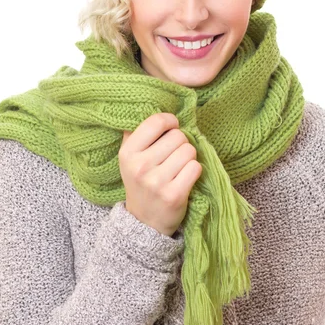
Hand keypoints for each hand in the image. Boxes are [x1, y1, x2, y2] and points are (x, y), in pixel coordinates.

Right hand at [119, 113, 201, 236]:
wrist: (144, 222)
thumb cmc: (141, 182)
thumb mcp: (130, 157)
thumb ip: (137, 132)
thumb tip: (153, 103)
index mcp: (127, 152)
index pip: (156, 121)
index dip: (170, 121)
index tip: (172, 128)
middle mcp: (140, 166)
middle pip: (178, 136)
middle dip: (180, 143)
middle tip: (173, 157)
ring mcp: (157, 182)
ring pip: (189, 150)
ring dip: (189, 158)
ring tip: (178, 168)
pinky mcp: (174, 195)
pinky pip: (196, 167)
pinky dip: (195, 171)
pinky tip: (185, 179)